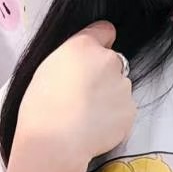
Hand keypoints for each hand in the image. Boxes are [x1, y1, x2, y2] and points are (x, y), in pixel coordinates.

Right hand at [15, 21, 136, 167]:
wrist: (56, 140)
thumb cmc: (42, 106)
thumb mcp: (48, 68)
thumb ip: (72, 60)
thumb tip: (84, 66)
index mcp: (84, 45)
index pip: (105, 31)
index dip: (100, 44)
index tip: (95, 57)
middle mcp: (109, 60)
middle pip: (113, 64)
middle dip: (104, 76)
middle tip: (85, 98)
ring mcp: (123, 87)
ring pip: (120, 89)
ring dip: (110, 99)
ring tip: (88, 117)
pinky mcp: (130, 112)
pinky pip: (124, 112)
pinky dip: (114, 120)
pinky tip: (96, 128)